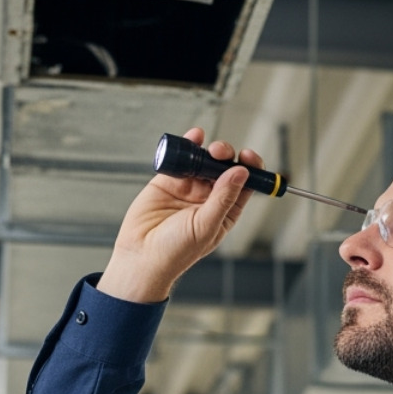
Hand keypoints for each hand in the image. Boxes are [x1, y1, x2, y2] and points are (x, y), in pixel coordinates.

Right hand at [97, 128, 263, 302]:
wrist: (141, 256)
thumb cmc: (175, 251)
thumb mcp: (206, 225)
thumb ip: (223, 198)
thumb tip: (241, 173)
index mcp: (225, 211)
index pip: (245, 184)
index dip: (251, 168)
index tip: (249, 157)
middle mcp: (209, 197)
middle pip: (225, 167)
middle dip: (226, 155)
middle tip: (219, 153)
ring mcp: (189, 187)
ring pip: (205, 159)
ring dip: (208, 149)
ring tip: (207, 149)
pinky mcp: (169, 180)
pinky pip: (182, 158)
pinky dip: (189, 144)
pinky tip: (193, 137)